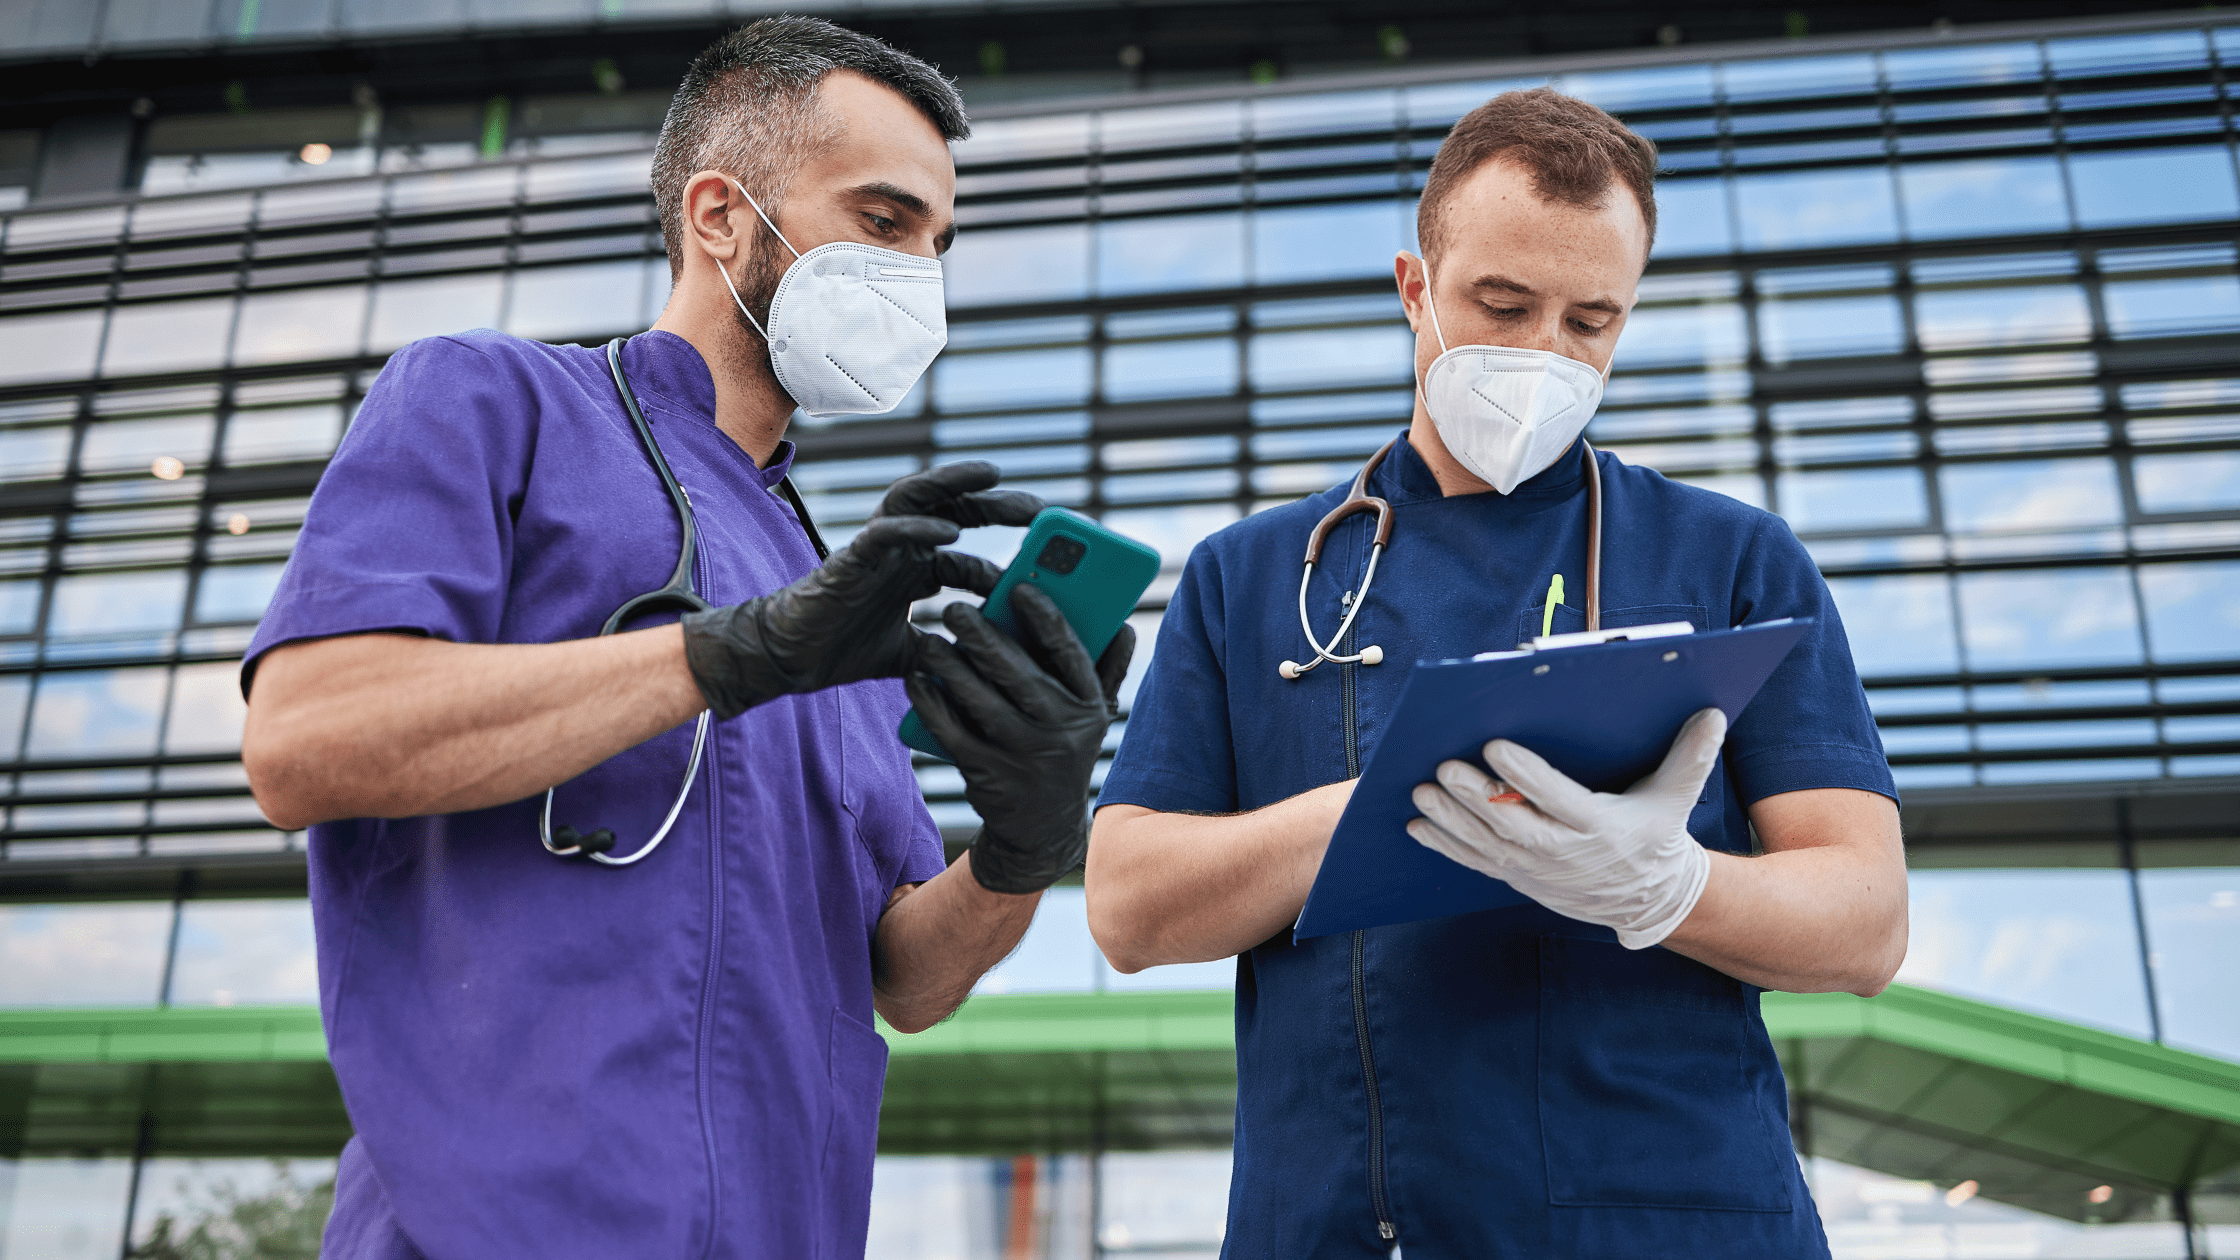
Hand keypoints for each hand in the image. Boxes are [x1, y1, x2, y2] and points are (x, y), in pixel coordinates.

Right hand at [680, 463, 1038, 718]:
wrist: (790, 658)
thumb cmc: (844, 647)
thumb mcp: (911, 652)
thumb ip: (946, 651)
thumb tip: (989, 667)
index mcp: (914, 569)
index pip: (965, 550)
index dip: (1003, 554)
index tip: (1045, 564)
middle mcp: (900, 550)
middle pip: (953, 511)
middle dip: (996, 506)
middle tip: (1040, 509)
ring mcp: (876, 548)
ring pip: (918, 499)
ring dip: (956, 484)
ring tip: (994, 475)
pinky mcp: (851, 556)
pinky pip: (885, 531)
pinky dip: (917, 526)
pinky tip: (949, 529)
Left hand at [906, 585, 1135, 894]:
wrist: (1042, 830)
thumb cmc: (1064, 752)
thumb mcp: (1093, 717)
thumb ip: (1107, 669)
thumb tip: (1121, 623)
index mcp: (1090, 708)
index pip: (1071, 654)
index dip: (1046, 617)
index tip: (1019, 588)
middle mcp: (1062, 732)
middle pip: (1019, 674)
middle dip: (983, 637)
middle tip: (956, 609)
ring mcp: (1025, 757)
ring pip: (981, 701)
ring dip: (950, 666)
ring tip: (929, 640)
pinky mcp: (989, 777)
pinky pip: (953, 733)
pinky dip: (931, 705)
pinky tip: (916, 681)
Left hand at [1406, 708, 1726, 948]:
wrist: (1649, 900)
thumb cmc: (1656, 838)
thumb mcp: (1677, 799)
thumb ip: (1691, 757)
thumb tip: (1714, 713)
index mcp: (1600, 826)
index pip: (1556, 798)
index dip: (1525, 775)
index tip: (1495, 746)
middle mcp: (1564, 852)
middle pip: (1512, 824)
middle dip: (1475, 797)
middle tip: (1444, 767)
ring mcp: (1537, 870)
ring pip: (1487, 845)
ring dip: (1450, 820)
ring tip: (1421, 792)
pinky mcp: (1519, 879)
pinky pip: (1477, 864)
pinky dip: (1446, 846)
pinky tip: (1418, 827)